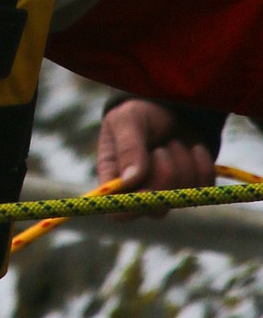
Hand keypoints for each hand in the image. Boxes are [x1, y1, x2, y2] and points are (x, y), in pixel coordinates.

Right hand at [97, 100, 214, 213]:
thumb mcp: (127, 120)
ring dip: (182, 164)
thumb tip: (130, 181)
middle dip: (165, 175)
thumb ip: (128, 147)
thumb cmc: (140, 113)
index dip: (132, 206)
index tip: (146, 189)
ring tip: (173, 143)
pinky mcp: (191, 189)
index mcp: (114, 178)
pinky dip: (202, 164)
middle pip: (154, 208)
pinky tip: (194, 148)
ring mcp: (166, 193)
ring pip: (180, 198)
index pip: (117, 211)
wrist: (171, 106)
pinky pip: (204, 188)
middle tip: (162, 148)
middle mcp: (138, 192)